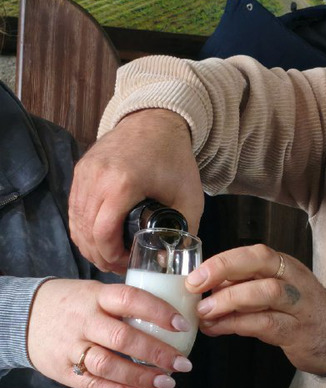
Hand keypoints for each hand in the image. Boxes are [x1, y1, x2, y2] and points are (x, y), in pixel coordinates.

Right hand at [27, 279, 193, 387]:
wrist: (24, 316)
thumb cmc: (71, 304)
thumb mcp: (95, 292)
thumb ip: (125, 305)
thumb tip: (171, 318)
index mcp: (96, 296)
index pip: (130, 299)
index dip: (158, 312)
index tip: (182, 325)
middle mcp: (85, 321)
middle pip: (123, 338)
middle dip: (157, 353)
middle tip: (182, 363)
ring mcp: (72, 348)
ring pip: (109, 365)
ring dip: (141, 377)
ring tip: (167, 382)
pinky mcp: (64, 372)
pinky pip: (95, 386)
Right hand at [69, 109, 203, 272]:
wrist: (157, 121)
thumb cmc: (174, 158)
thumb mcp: (189, 198)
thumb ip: (183, 232)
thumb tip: (172, 261)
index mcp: (122, 184)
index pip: (103, 233)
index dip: (112, 256)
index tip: (126, 264)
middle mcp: (97, 177)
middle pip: (86, 231)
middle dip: (100, 255)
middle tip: (118, 266)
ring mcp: (85, 173)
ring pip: (76, 221)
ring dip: (89, 244)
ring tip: (109, 256)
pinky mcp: (81, 170)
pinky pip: (74, 208)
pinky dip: (83, 227)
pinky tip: (99, 238)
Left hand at [186, 244, 325, 375]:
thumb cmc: (296, 311)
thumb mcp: (272, 291)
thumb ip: (242, 287)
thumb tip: (204, 289)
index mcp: (285, 265)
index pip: (255, 253)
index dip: (223, 261)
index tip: (196, 276)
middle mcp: (294, 280)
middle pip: (261, 265)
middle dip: (223, 273)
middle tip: (195, 289)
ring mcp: (300, 306)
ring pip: (265, 293)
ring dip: (229, 301)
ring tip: (204, 314)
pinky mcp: (299, 332)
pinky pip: (267, 324)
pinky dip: (238, 326)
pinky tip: (218, 329)